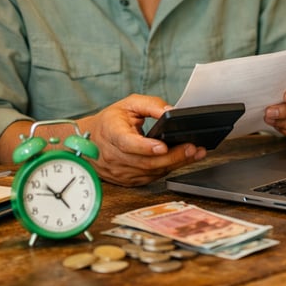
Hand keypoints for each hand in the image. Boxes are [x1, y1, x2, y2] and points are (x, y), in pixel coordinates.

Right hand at [80, 94, 206, 186]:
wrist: (92, 140)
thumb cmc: (111, 121)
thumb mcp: (129, 104)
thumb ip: (150, 105)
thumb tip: (171, 111)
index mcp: (111, 133)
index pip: (127, 143)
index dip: (145, 147)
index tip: (162, 146)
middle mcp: (113, 156)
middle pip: (145, 162)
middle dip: (172, 156)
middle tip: (191, 148)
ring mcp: (120, 171)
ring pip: (150, 172)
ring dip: (174, 164)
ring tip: (193, 153)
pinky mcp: (127, 180)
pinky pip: (150, 177)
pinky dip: (167, 169)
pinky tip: (180, 160)